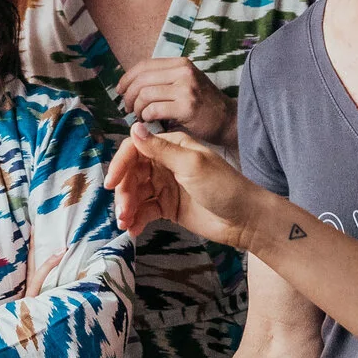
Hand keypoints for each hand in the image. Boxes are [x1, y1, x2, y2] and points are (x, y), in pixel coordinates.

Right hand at [104, 126, 263, 249]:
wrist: (246, 220)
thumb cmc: (224, 187)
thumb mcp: (191, 165)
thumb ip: (161, 149)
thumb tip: (134, 127)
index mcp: (172, 146)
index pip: (136, 150)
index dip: (120, 165)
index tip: (111, 183)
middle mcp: (165, 163)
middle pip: (132, 174)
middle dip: (124, 193)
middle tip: (123, 211)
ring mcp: (166, 186)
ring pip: (136, 194)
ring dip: (127, 208)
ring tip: (126, 224)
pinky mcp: (168, 207)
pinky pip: (145, 210)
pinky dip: (136, 219)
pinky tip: (134, 230)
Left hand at [114, 58, 233, 145]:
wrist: (228, 119)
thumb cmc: (202, 104)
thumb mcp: (186, 82)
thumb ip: (164, 79)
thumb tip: (131, 83)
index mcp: (180, 63)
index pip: (144, 65)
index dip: (127, 78)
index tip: (120, 90)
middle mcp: (183, 72)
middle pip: (141, 79)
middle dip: (128, 95)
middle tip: (127, 108)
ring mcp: (186, 88)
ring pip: (145, 95)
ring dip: (137, 108)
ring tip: (140, 116)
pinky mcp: (186, 106)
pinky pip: (154, 109)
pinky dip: (146, 117)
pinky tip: (150, 121)